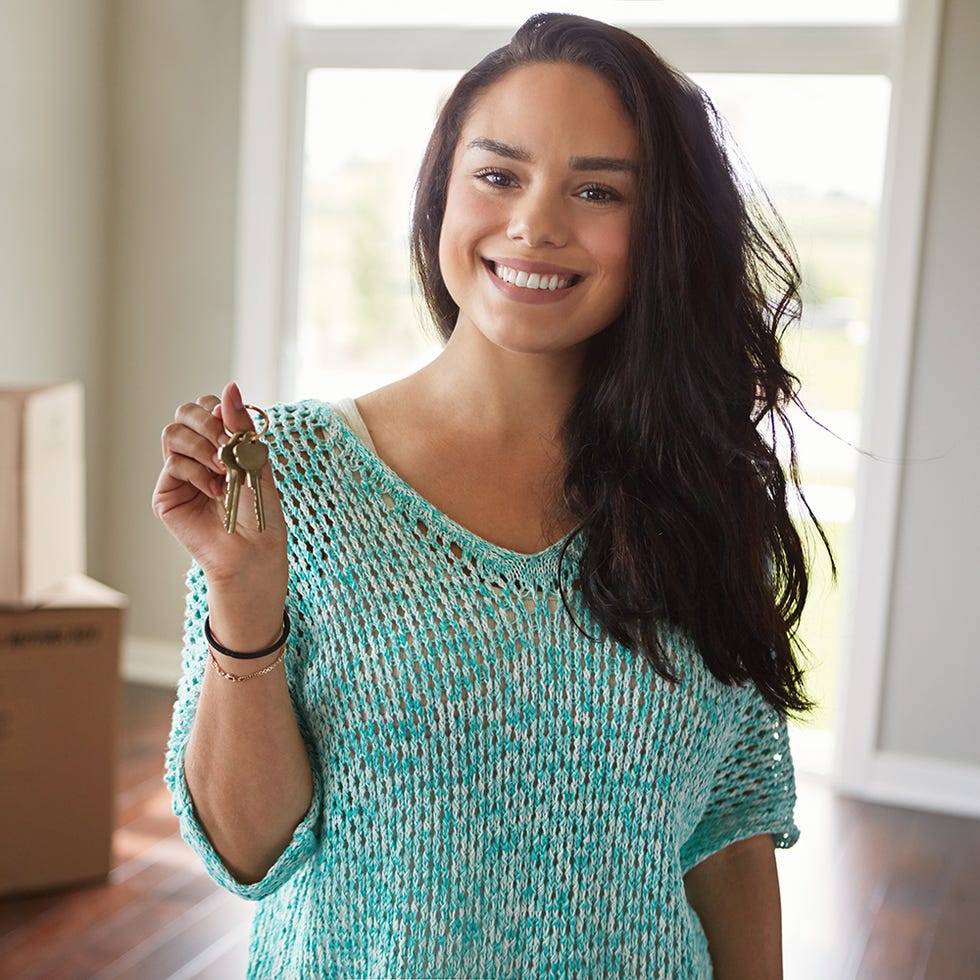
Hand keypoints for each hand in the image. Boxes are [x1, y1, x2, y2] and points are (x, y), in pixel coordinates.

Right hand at [152, 382, 287, 606]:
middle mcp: (199, 454)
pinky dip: (198, 473)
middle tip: (229, 447)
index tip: (236, 429)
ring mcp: (180, 473)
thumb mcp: (256, 459)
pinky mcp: (167, 493)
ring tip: (224, 470)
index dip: (220, 410)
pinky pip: (173, 463)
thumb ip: (240, 425)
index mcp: (222, 444)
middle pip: (185, 411)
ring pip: (173, 433)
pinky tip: (215, 491)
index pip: (208, 406)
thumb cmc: (260, 510)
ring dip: (203, 447)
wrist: (254, 549)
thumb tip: (230, 386)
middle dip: (208, 423)